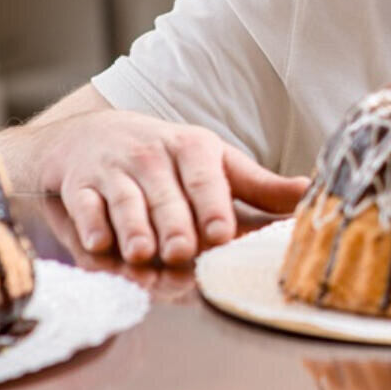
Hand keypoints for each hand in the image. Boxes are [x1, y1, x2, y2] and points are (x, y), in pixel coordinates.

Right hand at [24, 109, 308, 265]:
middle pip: (165, 195)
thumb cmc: (168, 158)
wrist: (94, 135)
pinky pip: (84, 205)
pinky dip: (90, 224)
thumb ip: (259, 186)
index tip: (221, 233)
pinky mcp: (80, 185)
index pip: (206, 178)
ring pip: (125, 201)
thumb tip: (310, 195)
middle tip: (181, 252)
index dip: (213, 206)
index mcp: (193, 149)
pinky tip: (99, 243)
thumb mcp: (216, 162)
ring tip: (143, 254)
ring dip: (133, 228)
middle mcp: (153, 156)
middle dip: (173, 224)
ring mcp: (114, 169)